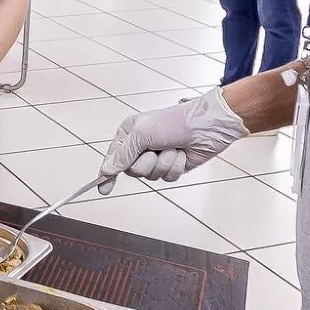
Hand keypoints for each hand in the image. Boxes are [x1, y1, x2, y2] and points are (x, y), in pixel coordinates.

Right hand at [98, 87, 246, 191]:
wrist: (207, 126)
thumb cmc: (176, 121)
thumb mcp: (143, 133)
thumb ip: (122, 154)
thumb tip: (106, 169)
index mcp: (129, 134)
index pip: (113, 158)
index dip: (107, 173)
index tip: (103, 188)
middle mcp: (141, 147)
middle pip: (132, 171)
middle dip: (146, 163)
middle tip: (154, 150)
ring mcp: (157, 158)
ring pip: (150, 176)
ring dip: (163, 164)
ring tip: (172, 148)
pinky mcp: (171, 167)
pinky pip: (167, 178)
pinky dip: (175, 167)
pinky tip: (181, 154)